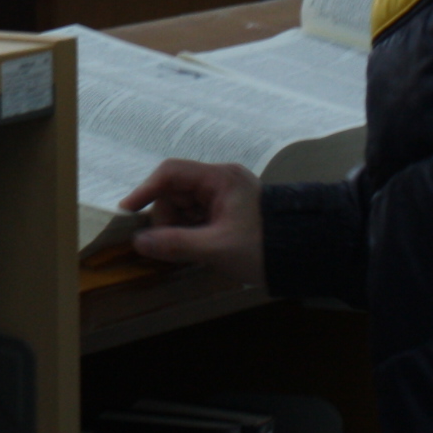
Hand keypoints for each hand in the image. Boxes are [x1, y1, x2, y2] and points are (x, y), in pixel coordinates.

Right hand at [118, 159, 265, 288]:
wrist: (304, 260)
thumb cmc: (263, 248)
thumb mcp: (217, 249)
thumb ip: (176, 244)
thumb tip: (139, 242)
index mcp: (220, 178)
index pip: (171, 173)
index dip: (146, 190)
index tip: (128, 212)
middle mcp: (221, 182)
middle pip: (175, 192)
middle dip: (166, 219)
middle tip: (171, 247)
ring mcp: (224, 197)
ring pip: (183, 208)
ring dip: (178, 229)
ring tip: (192, 251)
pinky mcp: (227, 213)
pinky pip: (196, 218)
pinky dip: (190, 233)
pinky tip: (198, 250)